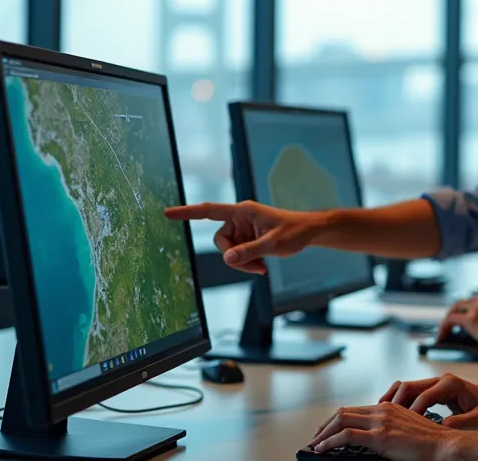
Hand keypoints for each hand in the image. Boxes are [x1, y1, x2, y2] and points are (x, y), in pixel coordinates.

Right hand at [163, 200, 325, 273]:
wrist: (310, 233)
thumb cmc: (294, 232)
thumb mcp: (272, 244)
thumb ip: (249, 252)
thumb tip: (227, 258)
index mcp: (242, 211)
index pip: (209, 211)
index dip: (187, 212)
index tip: (168, 213)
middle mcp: (239, 219)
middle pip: (220, 241)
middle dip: (234, 257)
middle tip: (255, 266)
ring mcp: (243, 230)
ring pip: (229, 251)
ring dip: (243, 262)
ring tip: (263, 266)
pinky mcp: (247, 240)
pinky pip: (238, 255)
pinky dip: (248, 263)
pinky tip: (263, 265)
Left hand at [308, 402, 461, 460]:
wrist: (446, 445)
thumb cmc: (431, 442)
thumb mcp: (407, 430)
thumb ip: (390, 430)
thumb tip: (375, 440)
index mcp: (389, 407)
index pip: (354, 409)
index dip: (337, 420)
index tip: (327, 430)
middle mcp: (383, 410)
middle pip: (343, 412)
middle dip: (325, 425)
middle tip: (316, 437)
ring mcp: (381, 422)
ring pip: (341, 420)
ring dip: (324, 433)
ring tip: (315, 444)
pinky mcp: (380, 437)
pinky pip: (347, 436)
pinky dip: (330, 441)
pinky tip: (322, 449)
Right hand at [379, 373, 477, 428]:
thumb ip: (462, 423)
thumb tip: (443, 427)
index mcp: (451, 383)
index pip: (423, 396)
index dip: (412, 412)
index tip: (403, 426)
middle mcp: (442, 379)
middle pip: (410, 386)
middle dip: (395, 401)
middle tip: (382, 417)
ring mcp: (438, 383)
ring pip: (408, 387)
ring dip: (394, 399)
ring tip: (380, 413)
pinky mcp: (437, 390)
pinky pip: (414, 392)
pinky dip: (402, 400)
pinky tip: (393, 412)